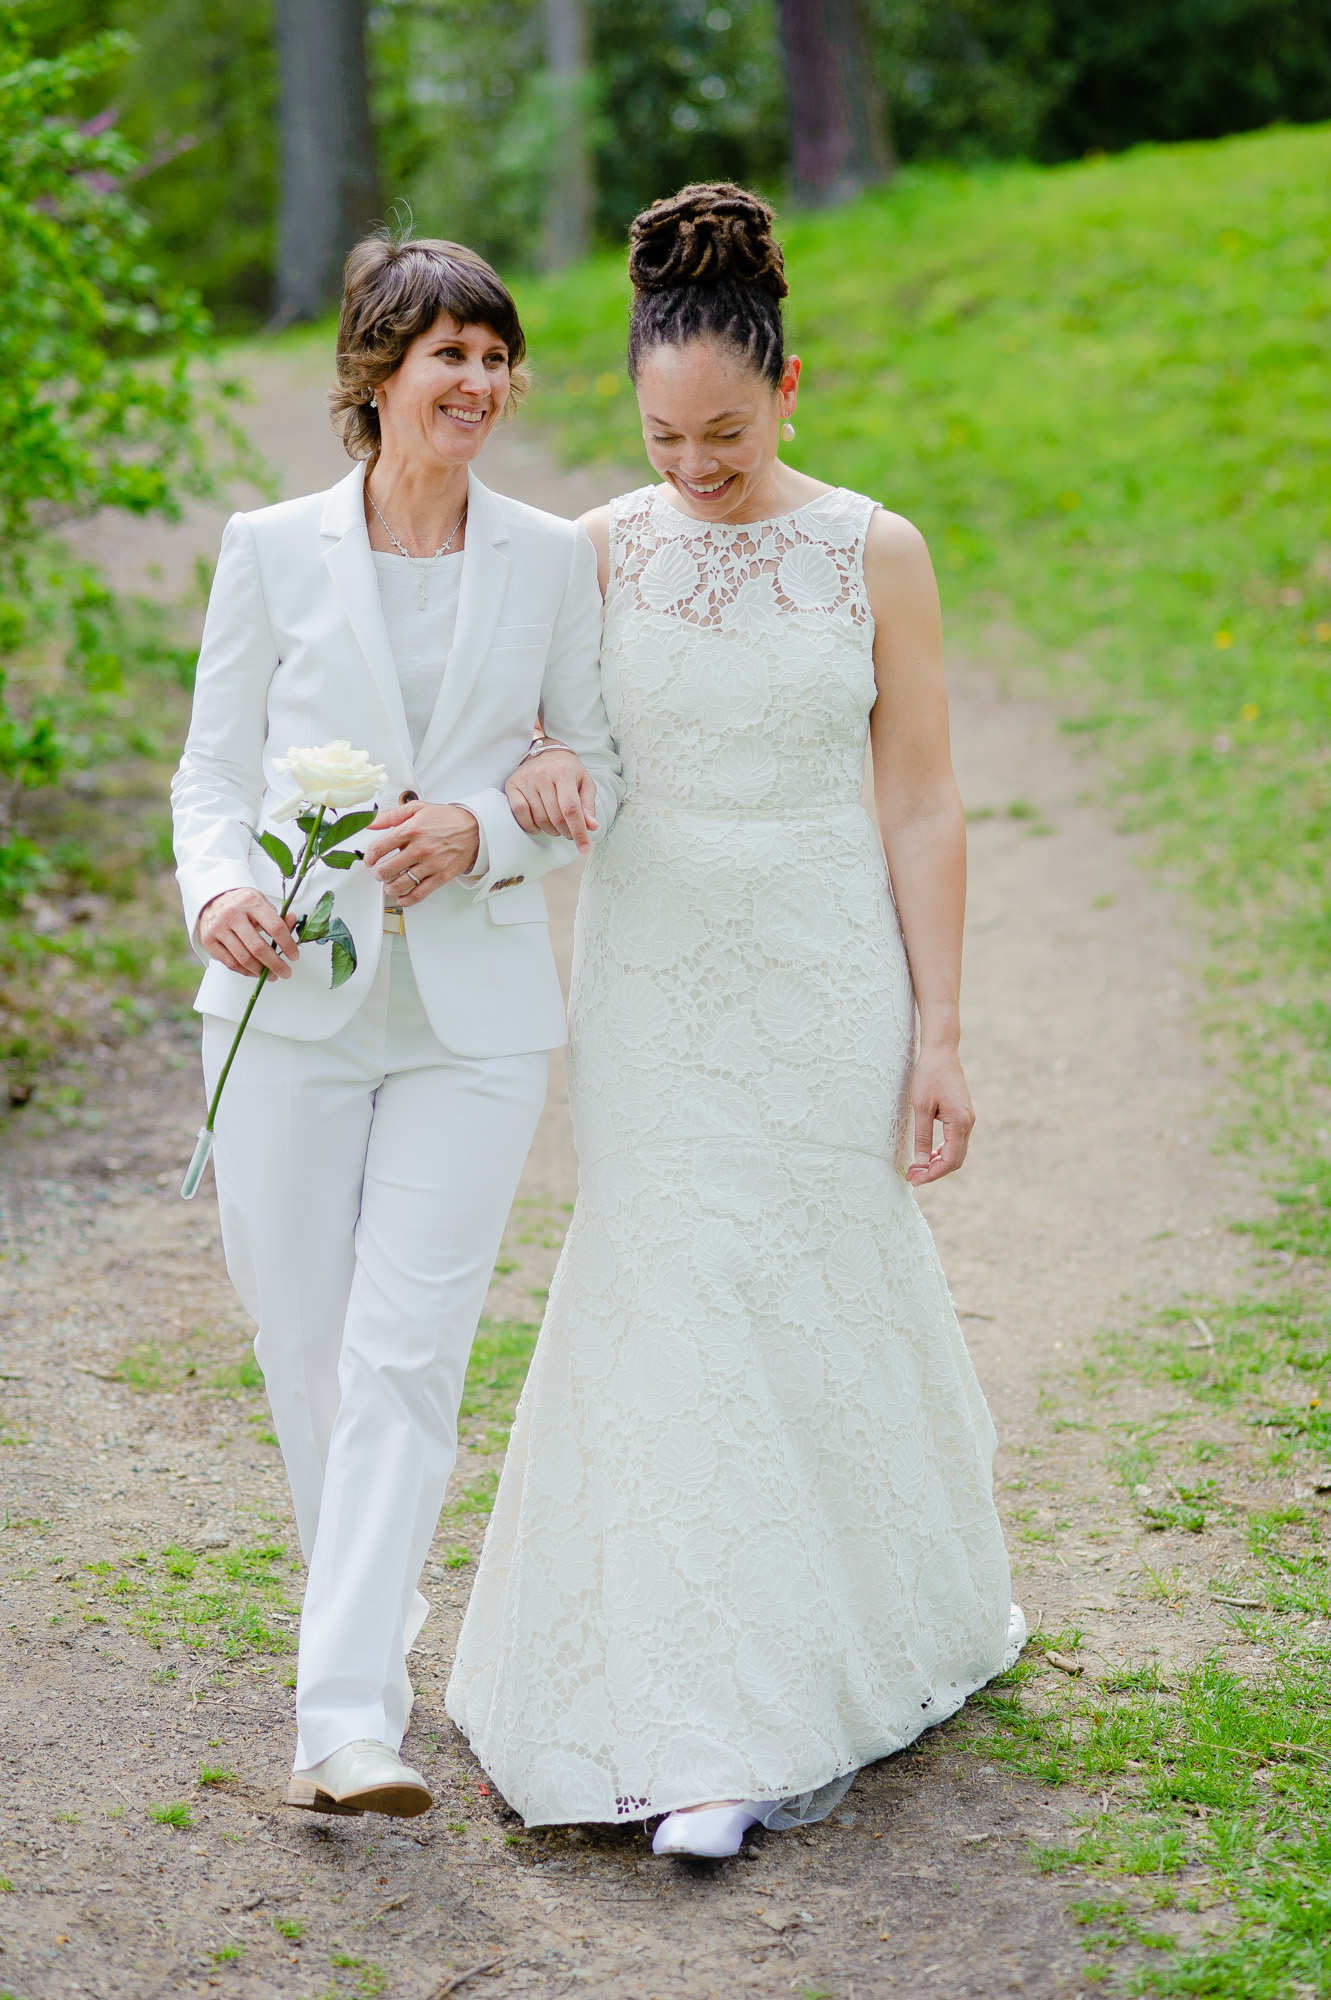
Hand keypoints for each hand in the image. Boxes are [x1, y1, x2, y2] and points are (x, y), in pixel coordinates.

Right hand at [199, 888, 299, 978]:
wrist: (214, 899)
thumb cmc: (241, 904)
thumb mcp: (262, 903)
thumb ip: (278, 916)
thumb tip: (293, 921)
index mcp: (250, 902)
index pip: (274, 927)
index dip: (287, 945)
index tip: (294, 955)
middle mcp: (232, 914)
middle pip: (258, 947)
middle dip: (275, 964)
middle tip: (285, 972)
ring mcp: (218, 928)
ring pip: (243, 958)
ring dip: (260, 971)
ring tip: (271, 975)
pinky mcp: (208, 940)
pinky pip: (230, 963)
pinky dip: (245, 971)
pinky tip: (255, 972)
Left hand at [362, 800, 479, 903]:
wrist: (475, 829)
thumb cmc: (447, 819)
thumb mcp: (418, 808)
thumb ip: (392, 815)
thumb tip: (371, 822)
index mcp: (411, 830)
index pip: (380, 847)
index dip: (369, 856)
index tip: (369, 860)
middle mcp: (420, 849)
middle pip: (387, 869)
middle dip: (379, 874)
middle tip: (379, 873)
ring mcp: (431, 864)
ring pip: (401, 884)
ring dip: (390, 887)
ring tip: (389, 885)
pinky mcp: (441, 876)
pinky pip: (420, 893)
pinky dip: (407, 899)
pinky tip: (402, 897)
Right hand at [505, 748, 598, 854]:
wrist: (546, 752)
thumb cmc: (568, 771)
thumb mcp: (585, 783)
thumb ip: (588, 806)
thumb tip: (591, 827)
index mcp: (564, 772)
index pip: (571, 809)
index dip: (578, 831)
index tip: (584, 848)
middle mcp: (543, 774)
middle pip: (555, 817)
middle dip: (566, 832)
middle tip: (570, 833)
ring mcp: (526, 779)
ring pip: (539, 819)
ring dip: (551, 830)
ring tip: (557, 827)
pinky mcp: (512, 784)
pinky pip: (520, 813)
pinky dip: (530, 826)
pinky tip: (539, 827)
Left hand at [905, 1046, 973, 1184]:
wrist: (941, 1052)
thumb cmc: (929, 1075)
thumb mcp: (921, 1106)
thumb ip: (922, 1135)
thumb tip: (921, 1161)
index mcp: (960, 1122)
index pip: (950, 1160)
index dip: (932, 1174)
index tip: (914, 1180)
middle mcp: (968, 1122)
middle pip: (955, 1159)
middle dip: (934, 1171)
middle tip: (912, 1177)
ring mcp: (967, 1118)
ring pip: (956, 1151)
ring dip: (937, 1162)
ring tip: (916, 1168)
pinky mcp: (962, 1114)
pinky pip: (955, 1140)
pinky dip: (941, 1151)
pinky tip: (926, 1154)